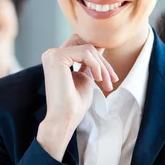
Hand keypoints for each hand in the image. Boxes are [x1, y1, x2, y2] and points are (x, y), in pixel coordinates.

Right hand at [37, 35, 117, 159]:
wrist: (64, 119)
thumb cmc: (74, 104)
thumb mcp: (85, 78)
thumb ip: (89, 64)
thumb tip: (99, 48)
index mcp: (57, 59)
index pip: (82, 45)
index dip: (99, 57)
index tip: (111, 75)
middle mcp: (52, 54)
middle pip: (86, 45)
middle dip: (103, 62)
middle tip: (112, 80)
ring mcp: (53, 54)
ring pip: (88, 49)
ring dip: (103, 67)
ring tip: (106, 83)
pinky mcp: (57, 57)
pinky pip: (86, 53)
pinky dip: (97, 66)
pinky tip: (98, 79)